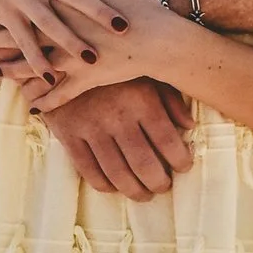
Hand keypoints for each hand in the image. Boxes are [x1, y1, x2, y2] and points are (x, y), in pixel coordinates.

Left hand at [20, 0, 187, 102]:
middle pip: (25, 33)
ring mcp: (75, 57)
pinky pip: (63, 93)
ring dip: (15, 69)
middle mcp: (66, 31)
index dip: (6, 5)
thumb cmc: (140, 7)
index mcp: (68, 5)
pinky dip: (48, 99)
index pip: (29, 4)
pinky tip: (33, 105)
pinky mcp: (88, 78)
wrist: (160, 39)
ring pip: (37, 64)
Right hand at [36, 77, 194, 199]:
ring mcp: (91, 127)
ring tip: (144, 194)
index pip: (168, 142)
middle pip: (144, 165)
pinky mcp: (69, 135)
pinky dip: (105, 185)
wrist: (63, 59)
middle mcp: (118, 116)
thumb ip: (170, 99)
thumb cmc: (113, 68)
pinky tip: (115, 187)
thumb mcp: (146, 74)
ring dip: (134, 191)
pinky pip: (89, 170)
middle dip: (159, 183)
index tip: (184, 167)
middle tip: (164, 186)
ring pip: (117, 174)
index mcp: (141, 100)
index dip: (181, 161)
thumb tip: (189, 126)